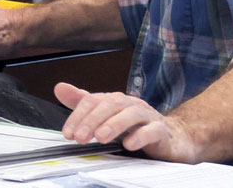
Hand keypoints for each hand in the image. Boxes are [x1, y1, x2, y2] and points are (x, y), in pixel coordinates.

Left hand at [54, 83, 199, 162]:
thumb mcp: (106, 115)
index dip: (78, 115)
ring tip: (100, 137)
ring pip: (131, 115)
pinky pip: (153, 131)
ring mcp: (148, 116)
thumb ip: (83, 103)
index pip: (93, 101)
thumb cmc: (136, 126)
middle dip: (92, 120)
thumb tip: (59, 87)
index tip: (67, 133)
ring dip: (114, 125)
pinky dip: (140, 136)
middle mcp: (131, 104)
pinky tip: (129, 145)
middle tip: (79, 137)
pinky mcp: (162, 131)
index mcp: (116, 100)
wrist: (172, 138)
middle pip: (111, 105)